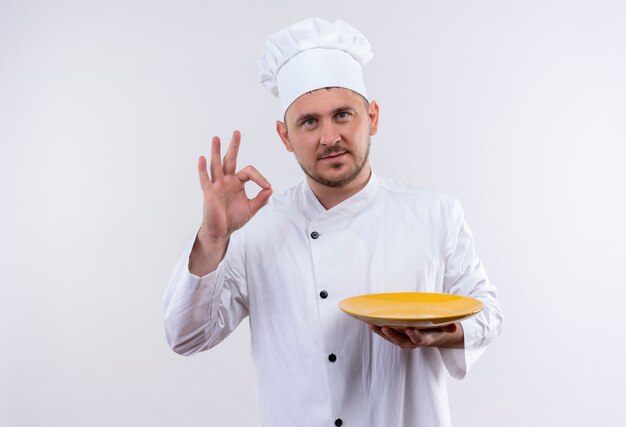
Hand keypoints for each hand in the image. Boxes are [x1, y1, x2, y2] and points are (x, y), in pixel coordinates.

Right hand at [189, 130, 271, 275]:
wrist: (221, 231)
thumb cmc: (234, 218)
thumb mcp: (251, 209)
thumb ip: (261, 199)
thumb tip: (270, 189)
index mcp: (237, 182)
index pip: (249, 172)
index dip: (259, 177)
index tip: (266, 187)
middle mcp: (227, 180)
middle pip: (230, 159)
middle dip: (234, 146)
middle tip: (237, 132)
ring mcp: (217, 185)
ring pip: (216, 165)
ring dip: (216, 151)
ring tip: (216, 138)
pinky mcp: (209, 192)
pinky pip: (205, 179)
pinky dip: (202, 169)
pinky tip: (202, 158)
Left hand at [369, 322, 463, 348]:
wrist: (434, 335)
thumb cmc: (438, 328)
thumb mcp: (445, 327)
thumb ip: (448, 327)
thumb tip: (454, 328)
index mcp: (426, 339)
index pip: (420, 339)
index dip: (415, 336)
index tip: (410, 330)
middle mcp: (413, 342)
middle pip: (402, 341)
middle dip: (393, 336)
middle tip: (385, 328)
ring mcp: (405, 340)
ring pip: (392, 339)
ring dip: (382, 333)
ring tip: (373, 325)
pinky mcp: (398, 336)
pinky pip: (387, 335)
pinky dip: (379, 330)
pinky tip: (371, 324)